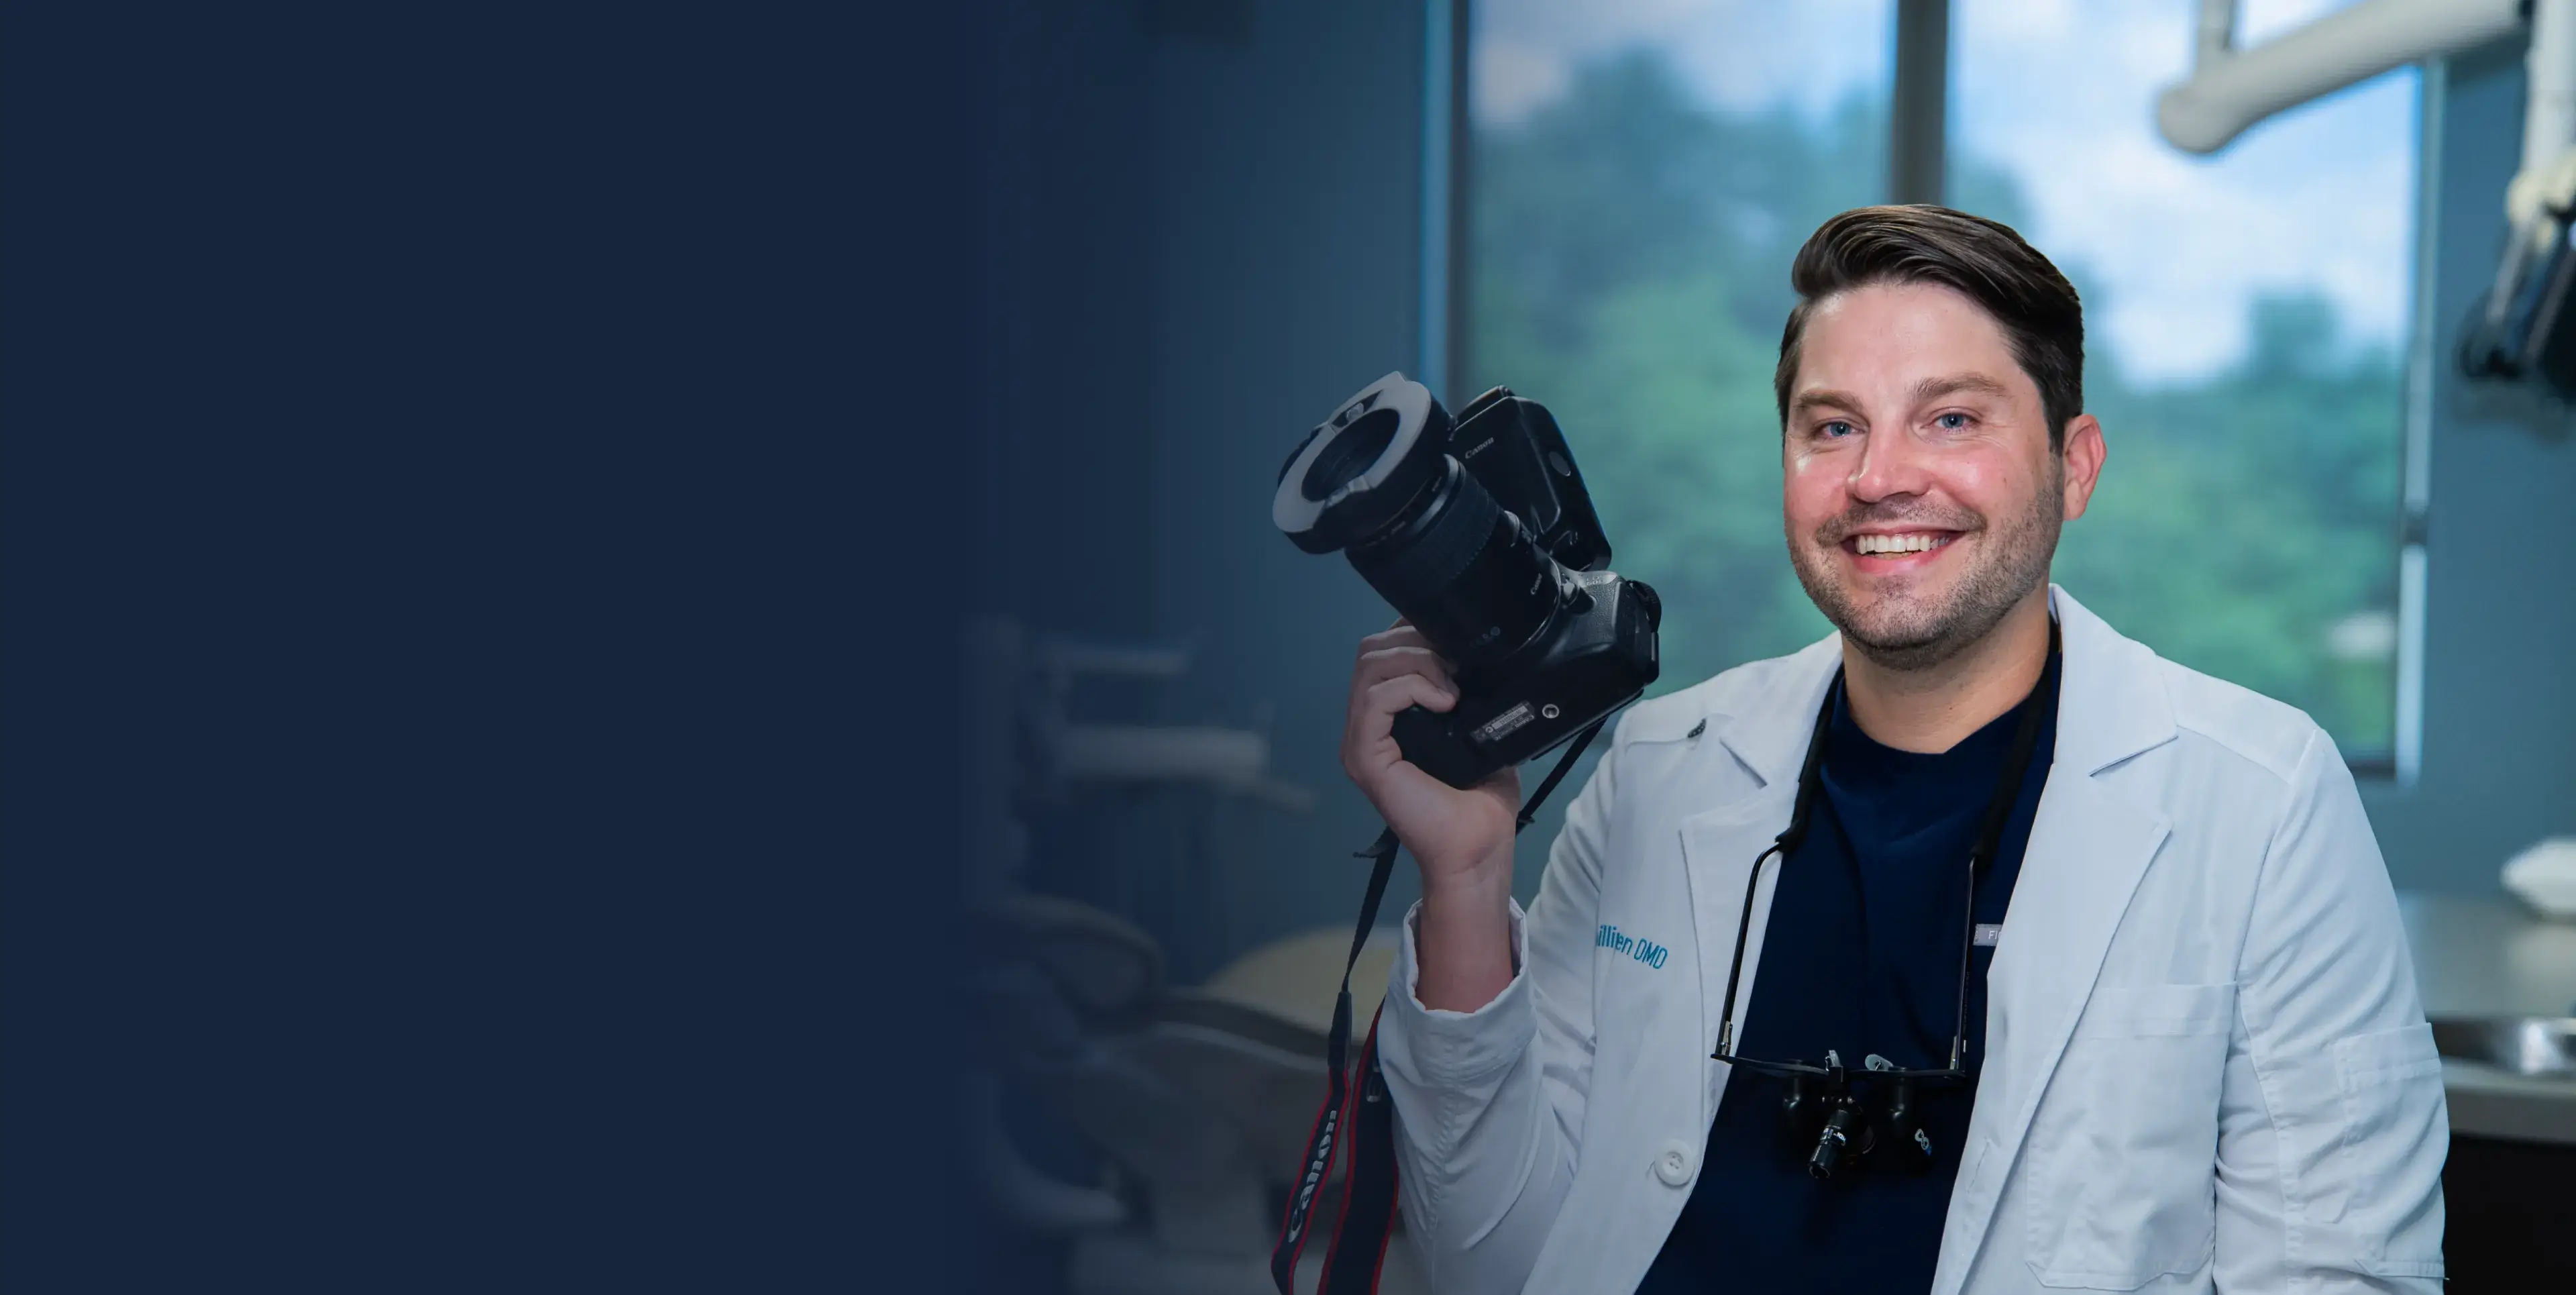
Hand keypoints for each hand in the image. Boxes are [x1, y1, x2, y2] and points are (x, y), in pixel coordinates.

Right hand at [1341, 619, 1521, 1009]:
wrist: (1479, 845)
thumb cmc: (1479, 798)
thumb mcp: (1477, 727)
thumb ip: (1466, 689)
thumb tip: (1474, 651)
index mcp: (1387, 716)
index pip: (1383, 650)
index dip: (1414, 631)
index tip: (1454, 639)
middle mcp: (1366, 724)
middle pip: (1371, 650)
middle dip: (1417, 642)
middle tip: (1456, 666)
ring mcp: (1360, 741)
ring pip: (1371, 666)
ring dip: (1419, 662)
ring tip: (1451, 687)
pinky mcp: (1363, 756)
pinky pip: (1376, 699)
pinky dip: (1413, 687)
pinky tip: (1445, 701)